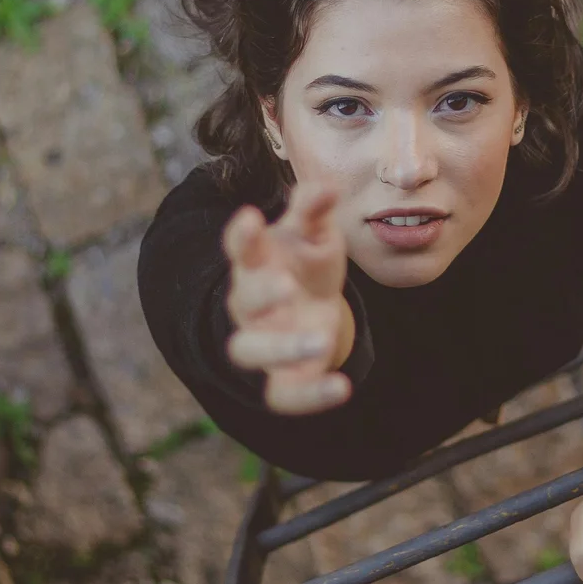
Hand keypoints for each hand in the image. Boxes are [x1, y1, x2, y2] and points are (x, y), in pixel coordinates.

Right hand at [222, 179, 356, 414]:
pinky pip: (283, 396)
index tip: (250, 218)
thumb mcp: (313, 233)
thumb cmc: (306, 264)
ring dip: (281, 348)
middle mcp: (251, 305)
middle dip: (261, 294)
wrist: (313, 308)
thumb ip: (314, 210)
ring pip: (250, 352)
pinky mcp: (282, 379)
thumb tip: (328, 187)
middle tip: (287, 286)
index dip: (241, 235)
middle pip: (242, 303)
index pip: (241, 248)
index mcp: (257, 263)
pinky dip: (310, 396)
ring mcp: (263, 342)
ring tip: (320, 340)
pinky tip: (341, 388)